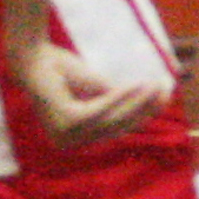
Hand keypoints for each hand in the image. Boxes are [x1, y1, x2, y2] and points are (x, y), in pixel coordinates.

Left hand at [14, 37, 169, 149]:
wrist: (33, 55)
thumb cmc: (61, 70)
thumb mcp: (96, 89)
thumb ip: (117, 100)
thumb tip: (150, 103)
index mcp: (74, 139)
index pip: (115, 129)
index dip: (141, 115)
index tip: (162, 98)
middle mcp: (68, 143)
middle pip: (117, 127)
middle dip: (144, 110)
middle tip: (165, 93)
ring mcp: (66, 135)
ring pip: (113, 119)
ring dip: (137, 102)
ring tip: (156, 86)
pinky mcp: (69, 121)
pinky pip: (103, 109)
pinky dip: (122, 97)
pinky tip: (138, 85)